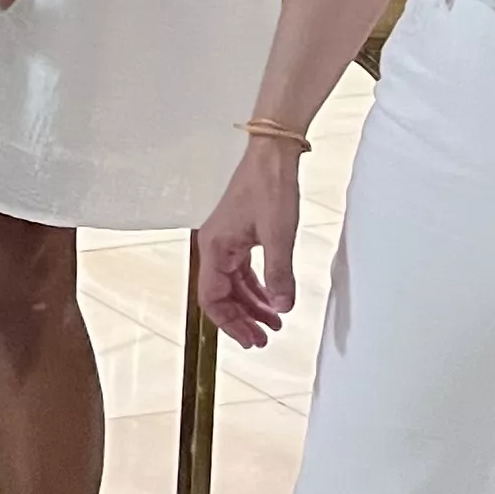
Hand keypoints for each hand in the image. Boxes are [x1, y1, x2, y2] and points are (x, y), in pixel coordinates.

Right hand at [192, 136, 304, 348]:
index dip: (231, 323)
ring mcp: (227, 240)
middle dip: (243, 319)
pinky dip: (256, 286)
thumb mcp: (278, 236)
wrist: (273, 154)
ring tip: (274, 323)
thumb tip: (281, 306)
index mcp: (215, 248)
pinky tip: (272, 297)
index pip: (213, 299)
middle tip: (264, 339)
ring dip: (252, 305)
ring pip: (234, 284)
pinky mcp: (240, 234)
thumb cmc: (269, 187)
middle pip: (222, 295)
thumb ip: (278, 275)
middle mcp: (215, 246)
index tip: (252, 340)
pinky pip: (243, 270)